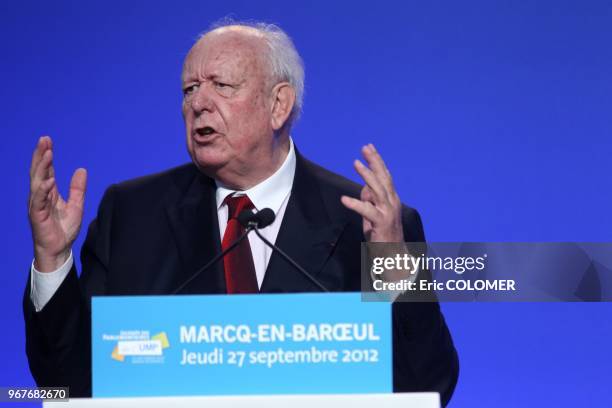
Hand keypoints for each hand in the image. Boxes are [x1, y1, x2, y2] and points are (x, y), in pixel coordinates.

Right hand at [28, 136, 86, 271]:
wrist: (60, 249)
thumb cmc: (64, 228)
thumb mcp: (76, 205)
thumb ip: (78, 188)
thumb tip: (82, 170)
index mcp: (49, 192)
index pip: (46, 169)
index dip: (46, 155)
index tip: (48, 140)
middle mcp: (40, 195)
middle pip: (39, 171)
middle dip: (40, 155)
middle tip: (44, 139)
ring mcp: (37, 204)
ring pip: (37, 181)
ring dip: (42, 167)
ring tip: (47, 153)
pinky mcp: (37, 215)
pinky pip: (39, 200)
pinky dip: (43, 189)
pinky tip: (49, 180)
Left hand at [341, 144, 403, 241]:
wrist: (394, 256)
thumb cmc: (383, 235)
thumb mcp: (375, 215)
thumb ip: (371, 201)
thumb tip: (364, 188)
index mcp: (391, 199)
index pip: (385, 176)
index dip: (377, 161)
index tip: (369, 148)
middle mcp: (392, 202)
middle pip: (383, 178)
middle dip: (374, 161)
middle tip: (365, 148)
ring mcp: (388, 212)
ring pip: (377, 190)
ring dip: (367, 176)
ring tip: (356, 164)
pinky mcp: (381, 223)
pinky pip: (367, 211)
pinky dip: (356, 204)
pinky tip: (344, 199)